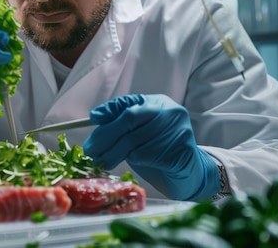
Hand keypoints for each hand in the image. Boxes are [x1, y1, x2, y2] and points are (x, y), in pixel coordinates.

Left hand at [83, 94, 219, 200]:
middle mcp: (171, 112)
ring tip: (101, 161)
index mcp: (159, 103)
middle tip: (90, 149)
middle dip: (105, 135)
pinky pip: (147, 156)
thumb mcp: (138, 133)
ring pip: (135, 140)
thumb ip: (121, 124)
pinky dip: (133, 161)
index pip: (131, 102)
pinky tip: (129, 163)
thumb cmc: (157, 151)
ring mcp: (178, 131)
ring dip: (113, 153)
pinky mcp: (180, 152)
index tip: (93, 118)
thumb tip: (96, 116)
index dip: (110, 110)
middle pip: (130, 119)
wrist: (188, 174)